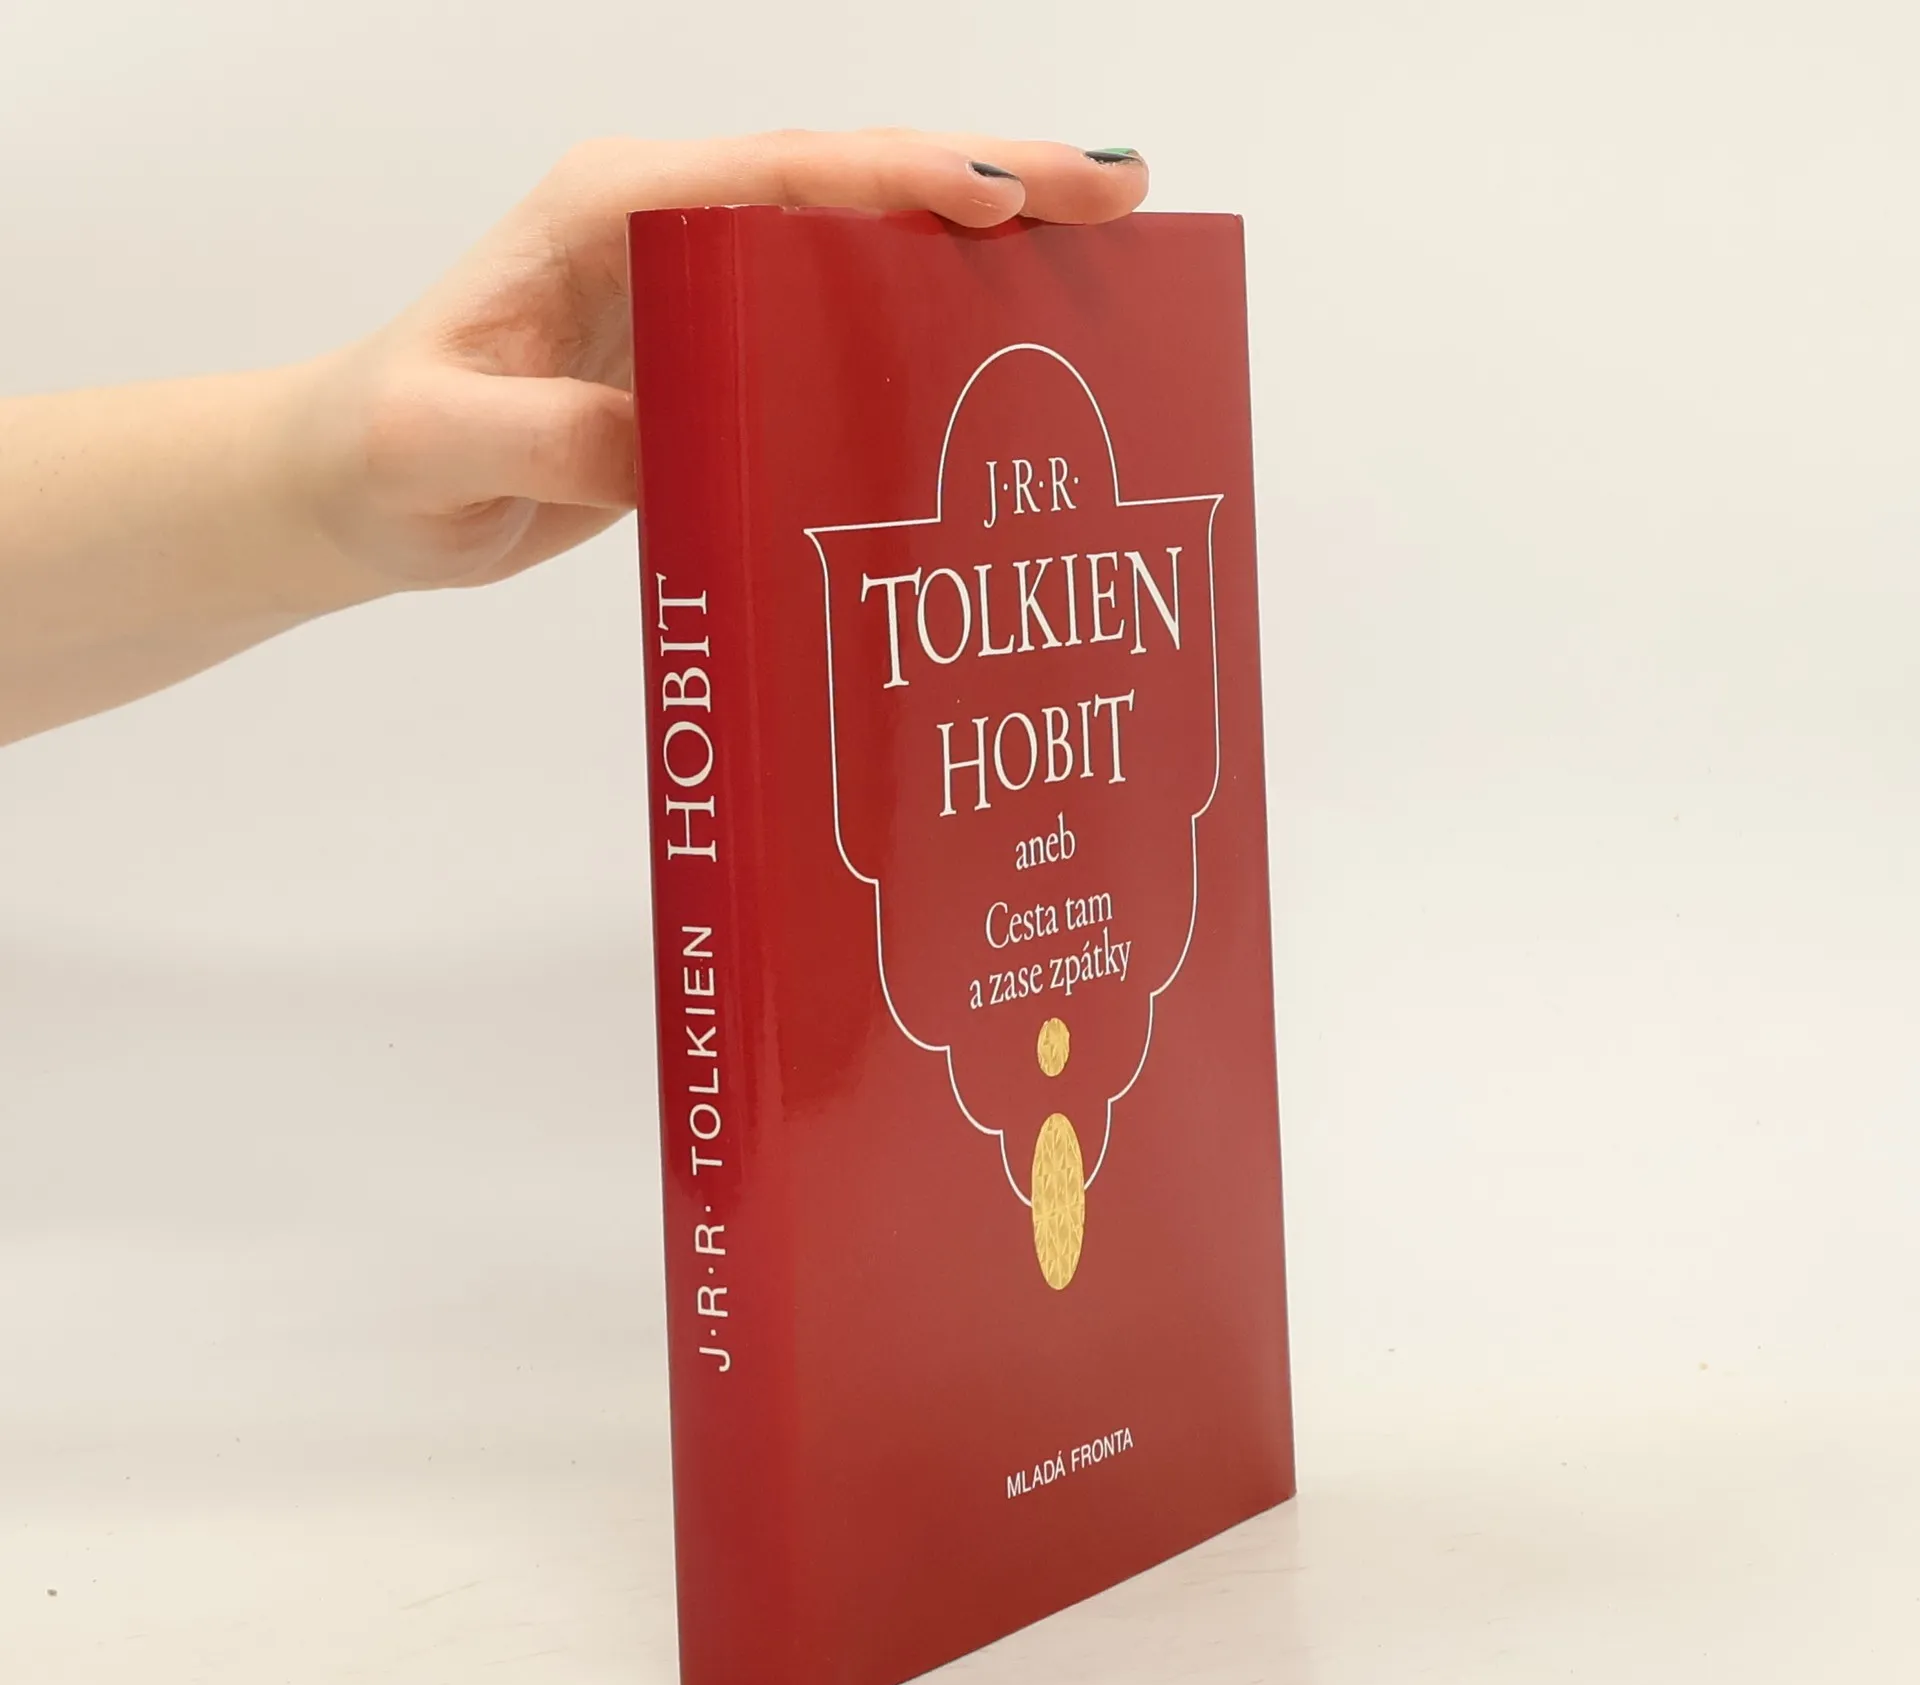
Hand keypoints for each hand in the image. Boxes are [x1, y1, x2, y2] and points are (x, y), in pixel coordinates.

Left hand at [293, 130, 1149, 593]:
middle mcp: (670, 227)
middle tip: (1122, 197)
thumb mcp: (442, 443)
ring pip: (864, 241)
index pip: (779, 175)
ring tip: (1102, 249)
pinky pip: (843, 318)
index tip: (999, 196)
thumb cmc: (385, 448)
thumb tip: (677, 438)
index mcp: (612, 210)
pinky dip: (930, 316)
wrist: (359, 486)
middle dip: (992, 178)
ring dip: (984, 239)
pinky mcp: (717, 354)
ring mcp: (702, 288)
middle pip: (853, 183)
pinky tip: (1002, 342)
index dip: (898, 180)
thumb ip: (552, 433)